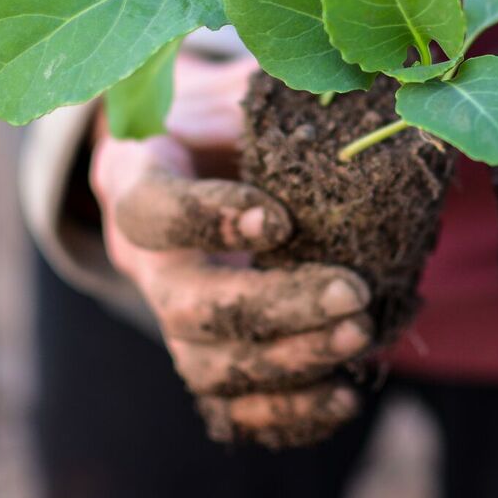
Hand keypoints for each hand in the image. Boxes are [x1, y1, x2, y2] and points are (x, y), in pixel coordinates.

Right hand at [90, 55, 372, 446]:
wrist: (192, 162)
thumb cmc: (220, 115)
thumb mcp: (233, 86)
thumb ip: (266, 88)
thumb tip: (346, 83)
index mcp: (138, 181)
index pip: (153, 211)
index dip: (207, 220)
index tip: (278, 218)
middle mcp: (145, 260)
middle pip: (187, 307)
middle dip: (273, 307)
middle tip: (350, 293)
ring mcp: (172, 317)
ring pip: (208, 365)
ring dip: (287, 362)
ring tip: (359, 336)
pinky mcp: (206, 356)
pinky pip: (231, 408)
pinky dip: (285, 414)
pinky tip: (344, 395)